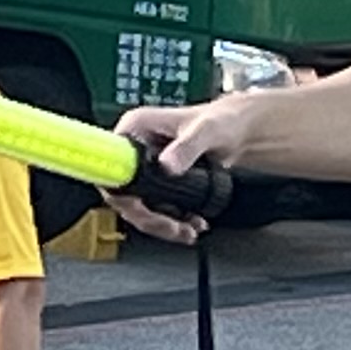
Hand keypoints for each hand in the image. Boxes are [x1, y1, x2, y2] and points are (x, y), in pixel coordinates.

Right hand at [107, 100, 248, 245]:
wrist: (240, 129)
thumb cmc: (222, 120)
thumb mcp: (207, 130)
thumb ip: (187, 147)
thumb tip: (167, 166)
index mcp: (135, 128)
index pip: (110, 167)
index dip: (122, 193)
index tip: (140, 209)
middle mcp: (134, 148)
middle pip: (125, 194)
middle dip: (150, 217)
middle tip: (174, 227)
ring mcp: (145, 167)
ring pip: (141, 206)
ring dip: (164, 224)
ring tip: (188, 230)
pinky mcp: (158, 182)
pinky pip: (156, 208)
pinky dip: (173, 221)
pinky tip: (191, 224)